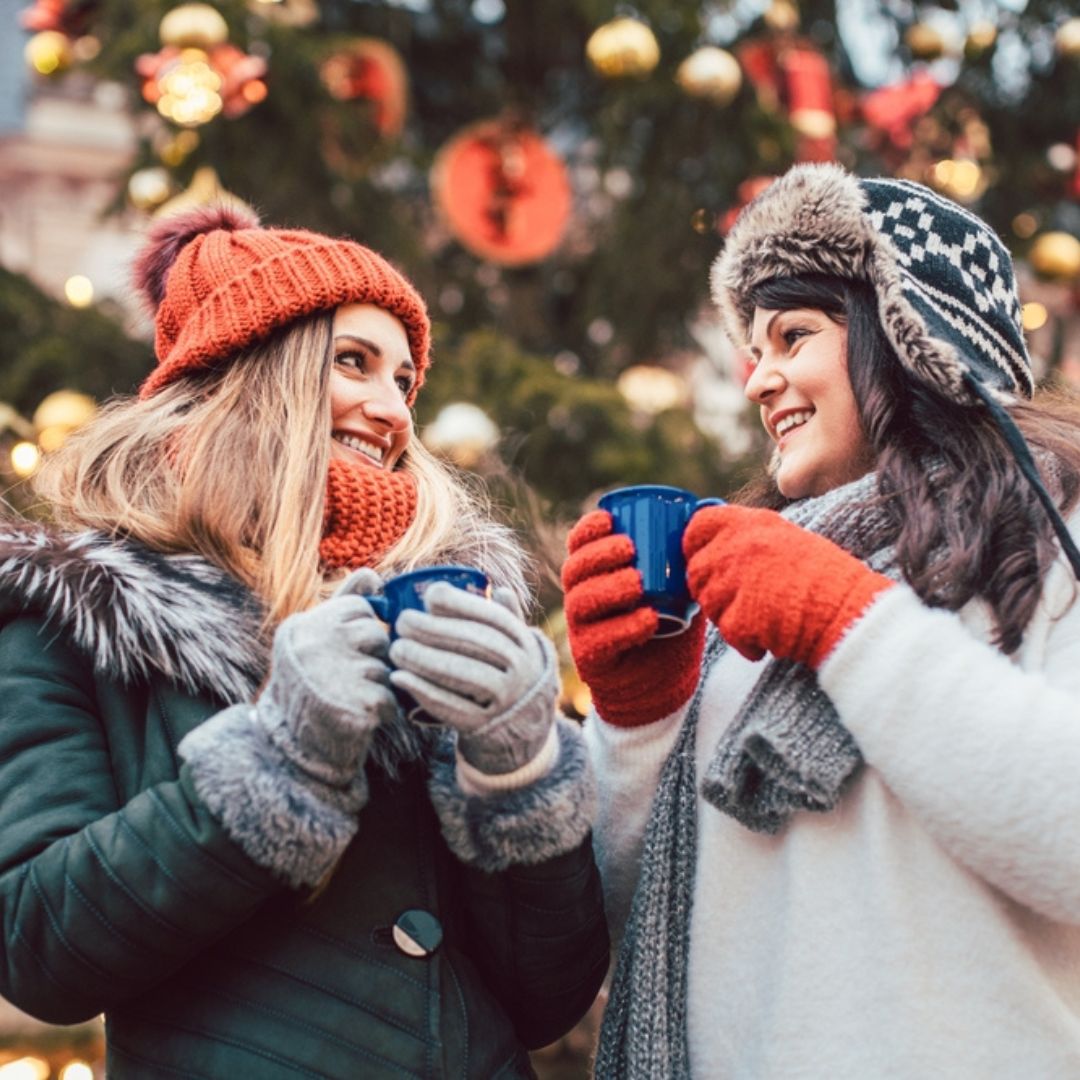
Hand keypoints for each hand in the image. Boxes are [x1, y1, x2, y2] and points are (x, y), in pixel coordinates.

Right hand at [258, 568, 398, 788]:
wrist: (290, 749)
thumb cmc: (309, 686)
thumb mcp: (316, 638)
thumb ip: (344, 602)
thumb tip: (372, 573)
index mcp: (304, 626)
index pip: (359, 607)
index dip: (361, 631)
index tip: (343, 651)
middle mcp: (315, 645)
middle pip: (376, 635)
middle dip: (372, 658)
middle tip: (347, 679)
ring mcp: (334, 675)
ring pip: (385, 667)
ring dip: (376, 686)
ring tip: (348, 698)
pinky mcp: (355, 706)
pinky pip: (390, 698)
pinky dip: (382, 711)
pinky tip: (358, 717)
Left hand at [388, 583, 556, 774]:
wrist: (522, 730)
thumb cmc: (508, 676)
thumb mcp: (517, 648)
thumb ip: (507, 619)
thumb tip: (497, 589)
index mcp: (525, 644)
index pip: (494, 618)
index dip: (461, 604)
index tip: (430, 596)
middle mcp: (522, 670)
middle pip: (475, 643)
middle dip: (434, 630)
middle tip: (402, 622)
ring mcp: (506, 700)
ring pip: (463, 674)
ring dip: (424, 659)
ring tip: (396, 649)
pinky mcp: (484, 726)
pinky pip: (451, 707)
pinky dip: (422, 691)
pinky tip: (399, 678)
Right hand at [561, 510, 704, 726]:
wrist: (664, 680)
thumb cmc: (669, 623)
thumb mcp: (677, 585)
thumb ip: (685, 554)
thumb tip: (709, 510)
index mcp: (595, 574)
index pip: (578, 545)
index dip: (588, 529)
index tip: (610, 519)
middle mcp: (581, 598)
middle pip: (574, 570)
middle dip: (598, 555)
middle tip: (629, 548)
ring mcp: (582, 629)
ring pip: (582, 602)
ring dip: (609, 588)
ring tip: (638, 583)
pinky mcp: (591, 658)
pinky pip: (600, 640)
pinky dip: (624, 627)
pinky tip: (648, 619)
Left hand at [683, 504, 892, 668]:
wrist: (849, 612)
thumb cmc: (827, 579)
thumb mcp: (788, 540)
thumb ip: (750, 539)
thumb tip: (717, 549)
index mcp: (751, 523)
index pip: (698, 525)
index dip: (694, 545)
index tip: (702, 559)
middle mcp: (738, 547)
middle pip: (696, 570)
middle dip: (711, 590)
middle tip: (741, 602)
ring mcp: (735, 581)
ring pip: (708, 603)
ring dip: (728, 616)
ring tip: (763, 619)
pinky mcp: (738, 616)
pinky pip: (727, 632)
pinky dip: (745, 642)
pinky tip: (770, 638)